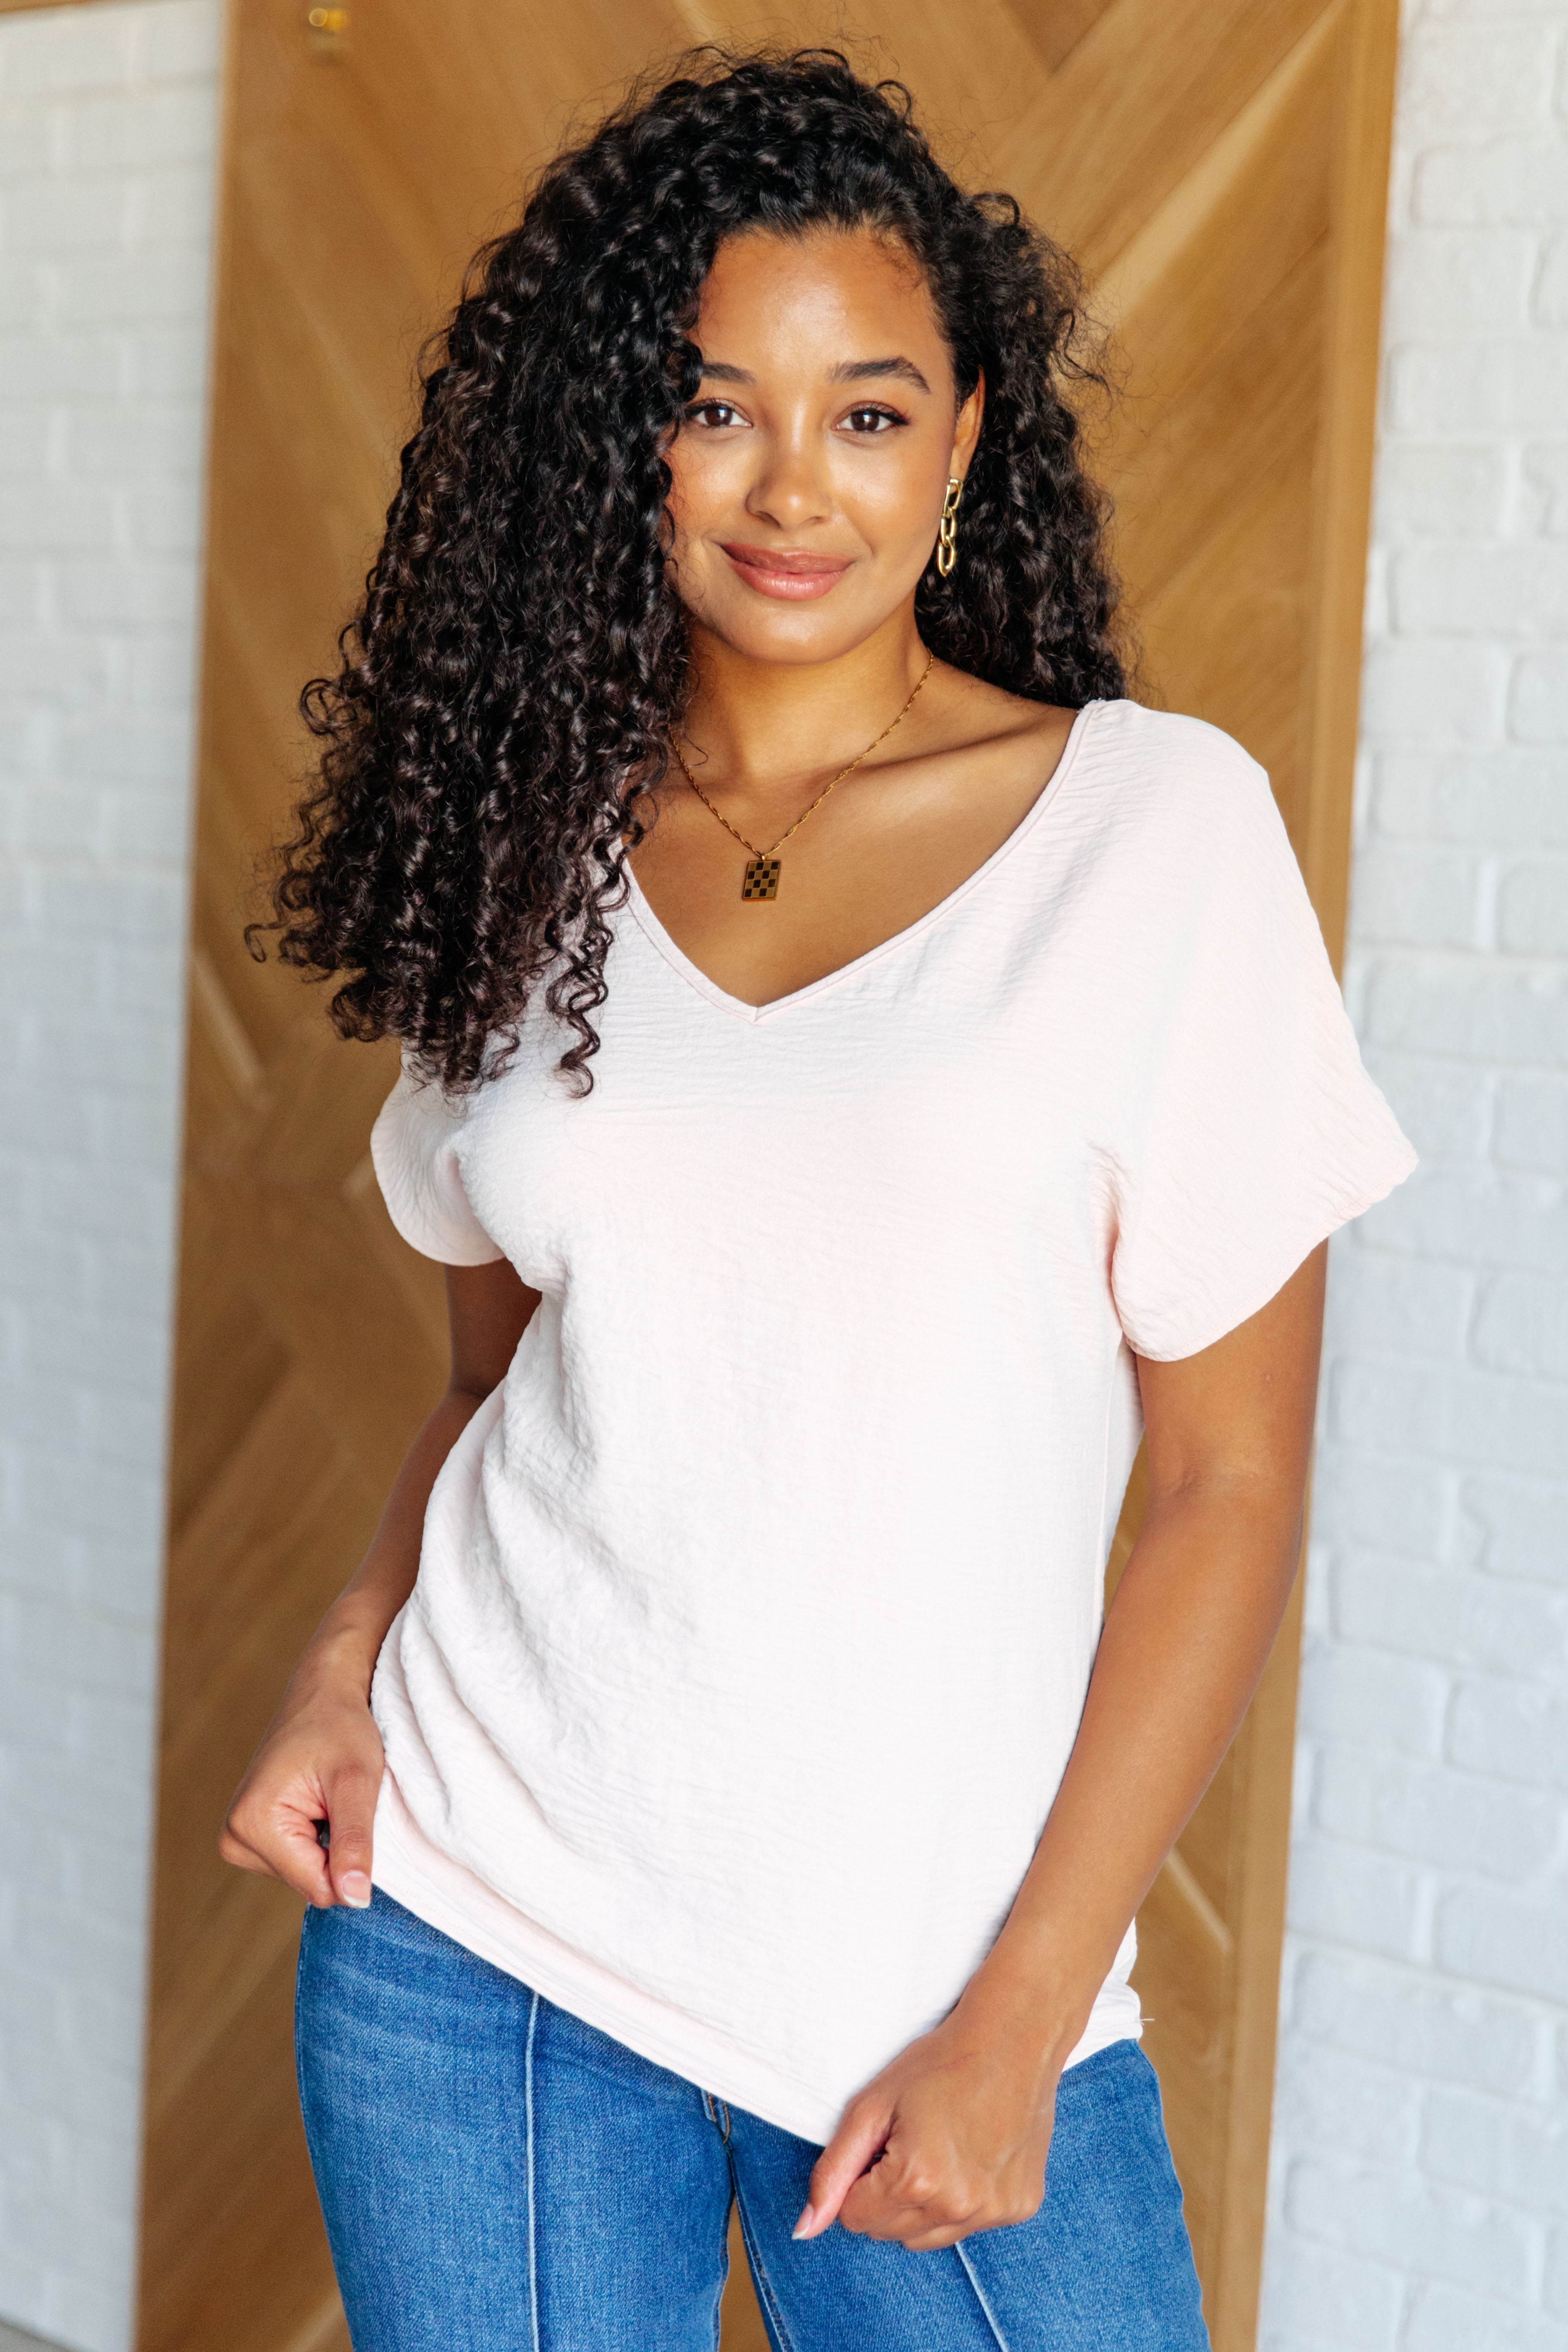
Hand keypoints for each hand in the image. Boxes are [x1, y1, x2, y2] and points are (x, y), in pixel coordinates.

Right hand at [220, 1641, 384, 1909]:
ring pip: (306, 1874)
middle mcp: (234, 1836)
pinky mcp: (251, 1834)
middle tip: (340, 1800)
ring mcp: (238, 1837)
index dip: (351, 1862)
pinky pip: (298, 1861)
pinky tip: (318, 1803)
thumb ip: (354, 1842)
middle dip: (337, 1849)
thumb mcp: (357, 1782)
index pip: (318, 1887)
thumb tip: (355, 1901)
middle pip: (310, 1883)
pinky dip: (318, 1837)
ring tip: (328, 1797)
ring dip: (328, 1841)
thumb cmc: (341, 1726)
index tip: (356, 1815)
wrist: (323, 1691)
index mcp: (252, 1824)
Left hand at [795, 1996, 1062, 2250]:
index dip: (859, 2179)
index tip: (881, 2143)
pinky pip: (969, 2226)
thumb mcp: (873, 2105)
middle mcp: (959, 2207)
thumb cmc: (939, 2063)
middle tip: (909, 2141)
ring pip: (927, 2238)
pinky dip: (961, 2202)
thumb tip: (806, 2229)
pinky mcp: (1019, 2208)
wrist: (1013, 2039)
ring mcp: (994, 2212)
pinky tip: (971, 2156)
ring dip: (922, 2206)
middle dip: (886, 2195)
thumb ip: (834, 2170)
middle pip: (890, 2233)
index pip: (856, 2218)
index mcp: (918, 2180)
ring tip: (939, 2150)